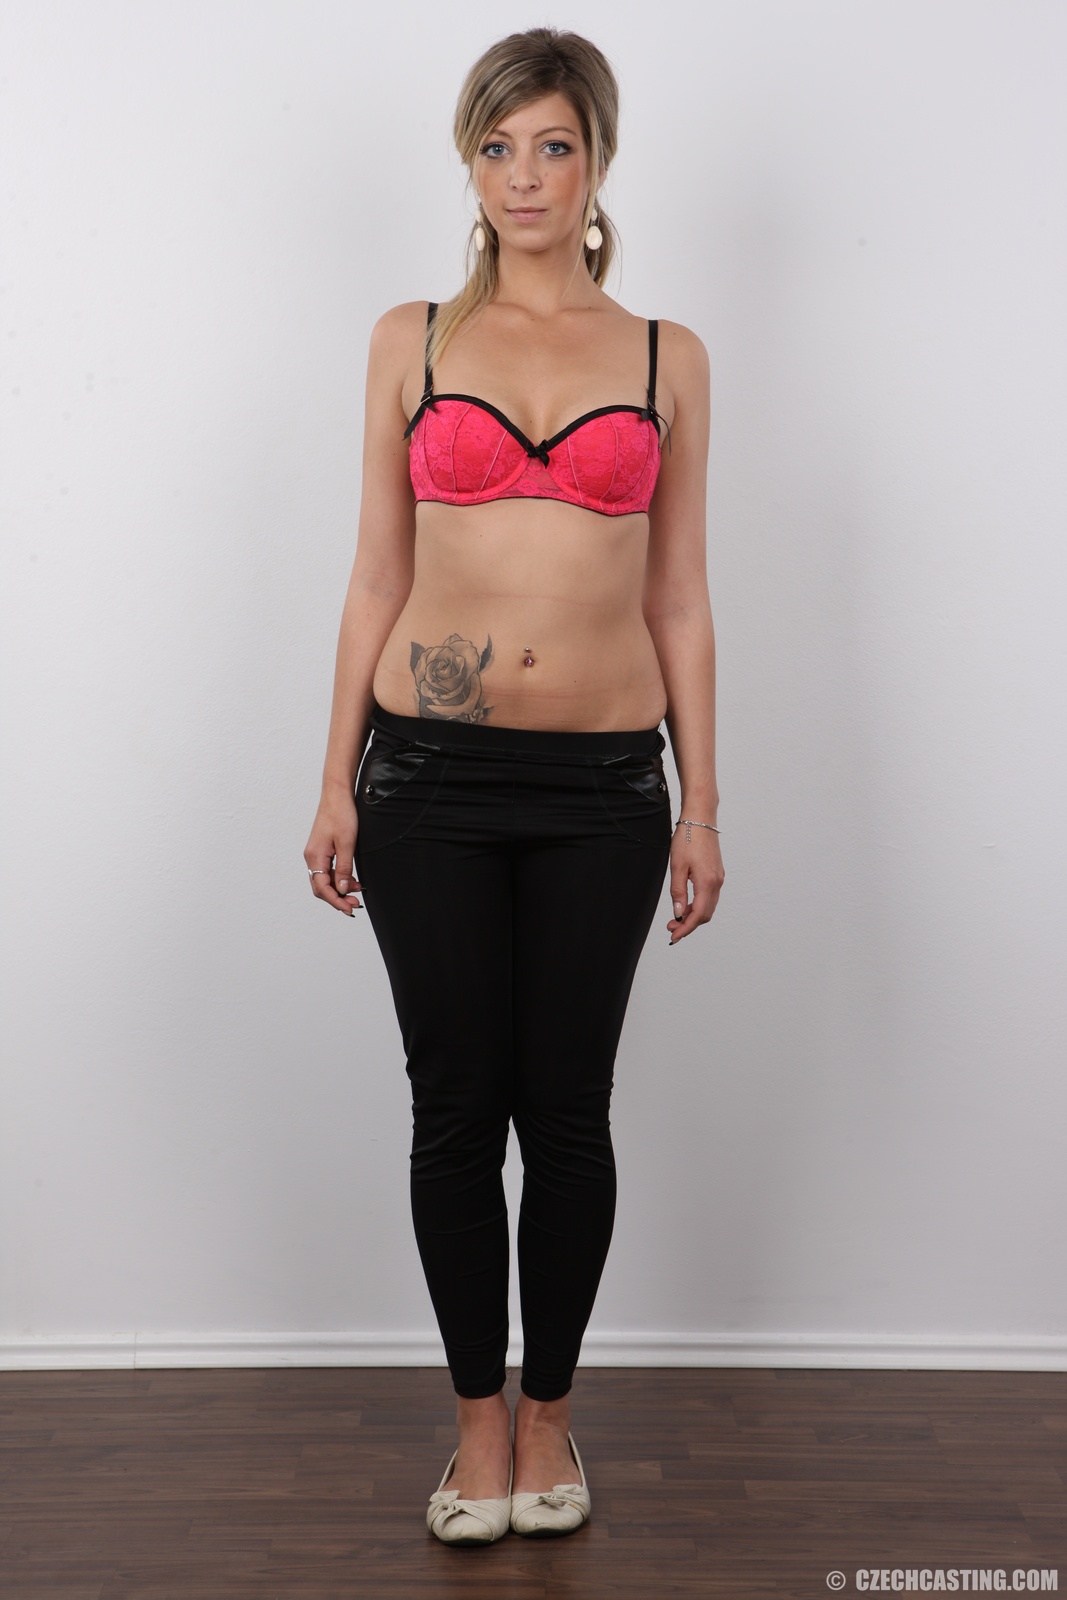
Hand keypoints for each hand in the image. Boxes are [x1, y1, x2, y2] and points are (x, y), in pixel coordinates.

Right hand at [304, 795, 362, 915]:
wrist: (337, 795)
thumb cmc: (341, 815)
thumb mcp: (347, 843)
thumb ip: (344, 868)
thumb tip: (341, 889)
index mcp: (315, 856)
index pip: (322, 888)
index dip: (336, 901)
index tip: (349, 909)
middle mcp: (311, 857)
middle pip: (321, 887)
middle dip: (337, 898)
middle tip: (355, 905)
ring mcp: (315, 854)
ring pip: (324, 880)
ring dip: (339, 889)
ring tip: (357, 892)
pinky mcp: (321, 850)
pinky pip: (327, 870)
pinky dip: (339, 878)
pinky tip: (352, 880)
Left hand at [667, 825, 722, 943]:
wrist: (700, 819)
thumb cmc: (687, 839)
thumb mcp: (677, 866)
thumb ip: (678, 891)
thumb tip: (678, 913)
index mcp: (707, 883)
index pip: (698, 915)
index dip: (685, 929)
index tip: (673, 936)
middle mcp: (717, 882)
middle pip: (705, 914)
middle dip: (689, 924)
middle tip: (671, 927)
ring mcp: (719, 878)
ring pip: (708, 906)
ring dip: (693, 915)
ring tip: (676, 917)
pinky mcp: (717, 873)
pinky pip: (709, 897)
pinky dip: (698, 905)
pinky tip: (686, 903)